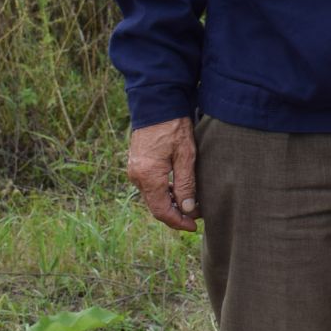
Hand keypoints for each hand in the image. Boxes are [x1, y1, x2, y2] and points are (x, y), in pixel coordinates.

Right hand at [127, 117, 198, 231]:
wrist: (157, 104)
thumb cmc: (174, 127)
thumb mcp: (186, 156)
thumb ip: (186, 184)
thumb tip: (187, 210)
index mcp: (148, 177)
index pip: (162, 211)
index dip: (178, 222)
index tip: (194, 227)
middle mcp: (137, 177)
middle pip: (156, 206)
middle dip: (176, 215)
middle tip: (196, 217)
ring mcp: (134, 170)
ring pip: (153, 197)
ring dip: (170, 203)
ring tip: (191, 204)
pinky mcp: (136, 164)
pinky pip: (149, 186)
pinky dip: (163, 192)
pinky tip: (178, 190)